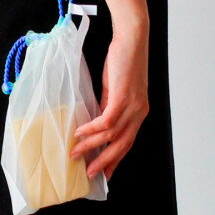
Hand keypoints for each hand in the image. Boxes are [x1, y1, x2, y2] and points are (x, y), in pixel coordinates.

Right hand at [71, 26, 149, 181]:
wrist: (131, 39)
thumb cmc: (123, 59)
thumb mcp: (115, 88)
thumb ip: (108, 104)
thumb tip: (96, 120)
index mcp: (139, 112)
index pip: (128, 142)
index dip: (116, 159)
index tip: (105, 173)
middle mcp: (139, 112)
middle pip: (122, 145)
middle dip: (105, 162)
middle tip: (90, 174)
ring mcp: (132, 106)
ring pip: (112, 136)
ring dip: (92, 147)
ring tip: (75, 153)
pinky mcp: (123, 97)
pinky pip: (106, 121)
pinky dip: (91, 130)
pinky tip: (79, 134)